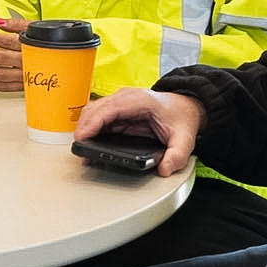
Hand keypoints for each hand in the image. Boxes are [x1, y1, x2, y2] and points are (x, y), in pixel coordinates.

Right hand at [75, 89, 203, 176]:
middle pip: (95, 108)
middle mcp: (127, 97)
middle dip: (84, 128)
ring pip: (93, 111)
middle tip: (80, 149)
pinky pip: (98, 116)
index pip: (109, 108)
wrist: (185, 107)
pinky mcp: (117, 110)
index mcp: (141, 100)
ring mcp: (120, 102)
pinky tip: (89, 142)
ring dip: (85, 128)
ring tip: (82, 148)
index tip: (83, 137)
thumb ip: (177, 155)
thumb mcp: (185, 139)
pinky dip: (90, 128)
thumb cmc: (181, 117)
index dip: (93, 122)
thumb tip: (165, 169)